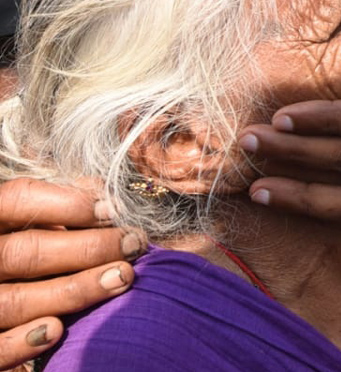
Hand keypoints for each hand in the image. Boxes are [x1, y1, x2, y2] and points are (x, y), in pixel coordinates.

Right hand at [0, 180, 142, 368]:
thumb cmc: (15, 245)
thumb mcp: (24, 217)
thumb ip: (57, 203)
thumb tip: (104, 191)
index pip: (19, 199)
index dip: (68, 203)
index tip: (114, 210)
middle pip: (25, 252)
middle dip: (86, 248)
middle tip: (133, 244)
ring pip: (14, 300)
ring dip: (73, 290)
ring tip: (121, 278)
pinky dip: (22, 342)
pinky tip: (58, 330)